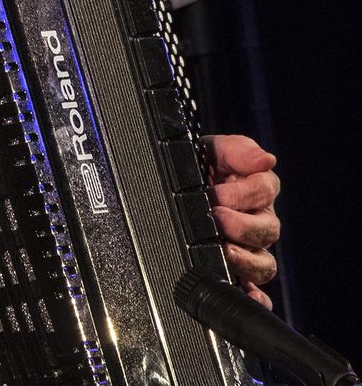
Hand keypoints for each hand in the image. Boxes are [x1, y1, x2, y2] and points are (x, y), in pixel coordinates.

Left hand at [204, 133, 280, 307]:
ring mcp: (250, 248)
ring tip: (225, 252)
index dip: (243, 193)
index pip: (264, 191)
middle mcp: (258, 220)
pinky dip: (255, 295)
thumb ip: (237, 150)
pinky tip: (247, 294)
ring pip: (264, 263)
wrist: (177, 184)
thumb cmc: (200, 165)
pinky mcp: (239, 271)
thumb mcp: (214, 149)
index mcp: (257, 189)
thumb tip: (265, 159)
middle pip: (267, 230)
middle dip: (242, 226)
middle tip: (218, 219)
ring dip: (247, 260)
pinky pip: (255, 290)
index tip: (218, 193)